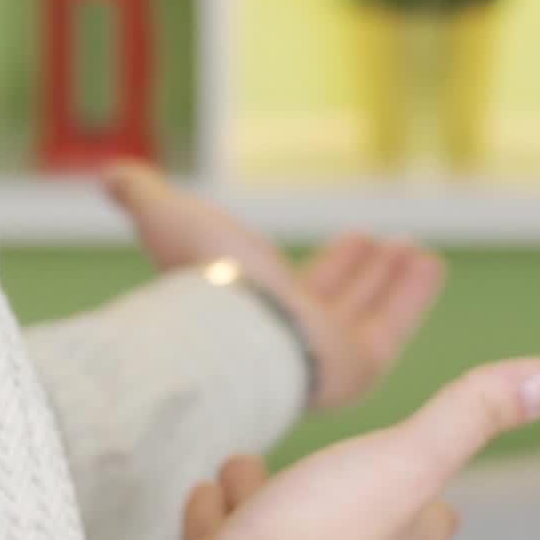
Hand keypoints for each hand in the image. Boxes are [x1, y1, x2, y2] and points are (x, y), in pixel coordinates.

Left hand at [99, 160, 445, 414]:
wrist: (228, 330)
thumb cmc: (198, 277)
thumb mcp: (166, 219)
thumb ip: (142, 194)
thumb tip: (110, 173)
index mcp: (251, 311)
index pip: (298, 288)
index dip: (329, 266)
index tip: (355, 235)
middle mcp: (288, 337)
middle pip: (336, 302)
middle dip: (362, 272)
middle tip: (388, 242)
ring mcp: (323, 353)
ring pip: (365, 313)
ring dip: (391, 280)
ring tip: (415, 247)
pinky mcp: (354, 366)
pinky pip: (391, 328)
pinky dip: (411, 297)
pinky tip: (429, 264)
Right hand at [185, 358, 539, 539]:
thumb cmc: (323, 533)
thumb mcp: (406, 458)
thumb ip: (470, 415)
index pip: (433, 526)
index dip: (431, 500)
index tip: (423, 472)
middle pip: (352, 532)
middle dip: (333, 492)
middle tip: (316, 466)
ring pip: (281, 539)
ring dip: (265, 500)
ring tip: (242, 468)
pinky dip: (217, 525)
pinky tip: (204, 500)